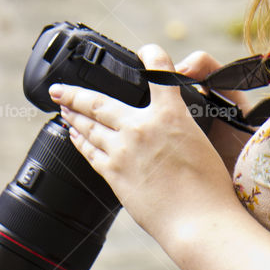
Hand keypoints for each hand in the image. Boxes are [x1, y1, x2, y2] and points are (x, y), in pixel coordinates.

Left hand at [49, 44, 238, 244]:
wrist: (197, 219)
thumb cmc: (209, 187)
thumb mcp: (202, 142)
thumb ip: (180, 126)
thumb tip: (167, 123)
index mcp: (171, 114)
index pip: (160, 73)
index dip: (153, 56)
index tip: (146, 50)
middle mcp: (141, 127)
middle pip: (100, 103)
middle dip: (76, 93)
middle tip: (60, 88)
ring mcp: (123, 151)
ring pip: (88, 127)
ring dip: (72, 115)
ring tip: (62, 108)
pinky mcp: (113, 174)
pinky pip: (89, 151)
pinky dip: (79, 140)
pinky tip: (74, 136)